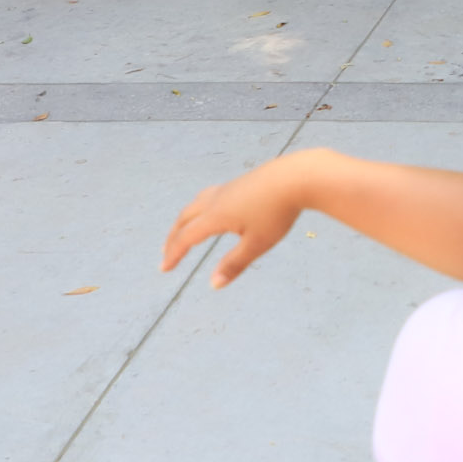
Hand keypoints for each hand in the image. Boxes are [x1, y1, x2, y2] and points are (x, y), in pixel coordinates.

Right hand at [160, 152, 313, 284]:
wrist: (298, 176)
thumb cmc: (278, 212)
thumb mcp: (257, 243)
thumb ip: (234, 264)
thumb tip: (214, 285)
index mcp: (216, 215)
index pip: (187, 237)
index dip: (174, 254)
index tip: (164, 268)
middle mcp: (216, 199)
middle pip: (186, 218)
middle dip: (174, 236)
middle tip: (167, 252)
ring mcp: (228, 188)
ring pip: (197, 204)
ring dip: (185, 220)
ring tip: (184, 229)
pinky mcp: (241, 182)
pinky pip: (210, 196)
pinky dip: (200, 208)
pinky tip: (213, 210)